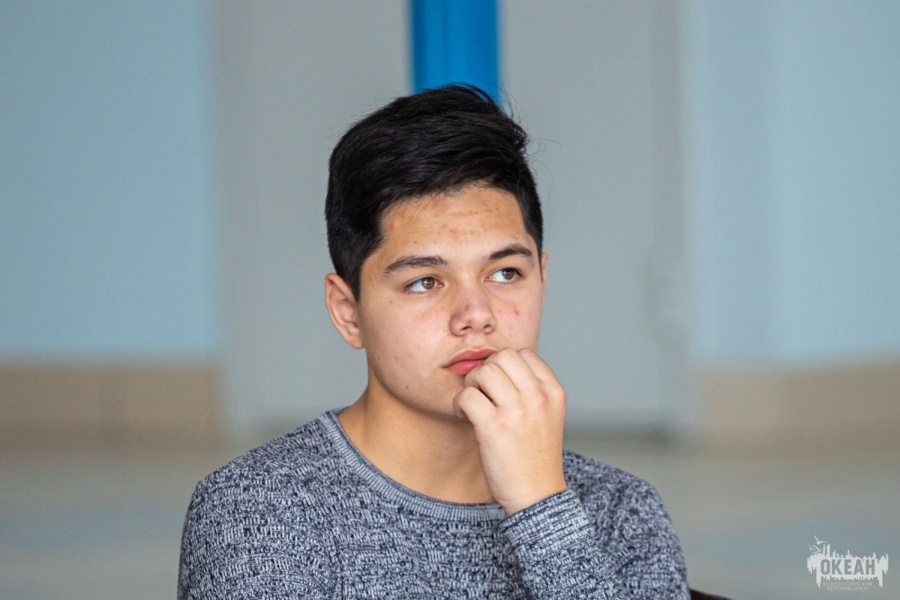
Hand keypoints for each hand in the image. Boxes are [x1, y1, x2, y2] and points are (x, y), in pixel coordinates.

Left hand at [452, 348, 567, 514]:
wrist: (538, 496)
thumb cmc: (536, 457)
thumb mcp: (547, 416)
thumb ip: (531, 390)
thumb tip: (497, 367)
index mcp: (553, 392)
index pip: (524, 354)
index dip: (505, 366)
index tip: (499, 386)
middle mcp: (538, 397)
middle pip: (502, 356)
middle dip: (486, 370)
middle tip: (481, 393)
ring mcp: (517, 410)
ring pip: (483, 372)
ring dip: (471, 385)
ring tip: (473, 405)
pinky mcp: (494, 426)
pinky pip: (467, 395)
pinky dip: (459, 404)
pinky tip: (465, 417)